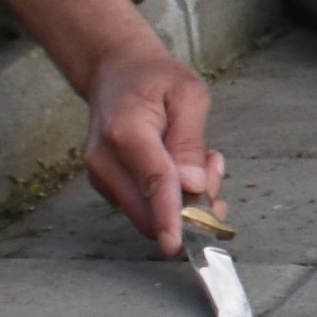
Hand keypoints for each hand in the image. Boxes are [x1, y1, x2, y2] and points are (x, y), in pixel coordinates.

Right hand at [78, 37, 224, 255]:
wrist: (113, 71)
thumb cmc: (153, 79)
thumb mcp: (188, 94)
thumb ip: (190, 142)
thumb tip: (193, 187)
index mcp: (126, 133)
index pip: (153, 184)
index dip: (170, 217)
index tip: (178, 245)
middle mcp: (106, 161)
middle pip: (151, 212)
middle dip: (192, 208)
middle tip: (214, 165)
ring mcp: (102, 177)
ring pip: (150, 216)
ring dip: (185, 202)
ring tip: (201, 156)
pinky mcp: (107, 186)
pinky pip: (145, 208)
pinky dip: (170, 199)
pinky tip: (181, 165)